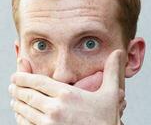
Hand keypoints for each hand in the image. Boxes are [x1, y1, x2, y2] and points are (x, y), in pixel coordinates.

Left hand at [9, 50, 125, 124]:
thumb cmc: (106, 120)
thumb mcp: (111, 93)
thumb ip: (112, 71)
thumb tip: (118, 52)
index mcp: (67, 95)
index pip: (38, 82)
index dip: (24, 77)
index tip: (16, 75)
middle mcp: (54, 109)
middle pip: (27, 96)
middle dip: (17, 89)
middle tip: (12, 86)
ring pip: (24, 111)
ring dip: (17, 104)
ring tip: (14, 99)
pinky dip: (21, 119)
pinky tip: (21, 116)